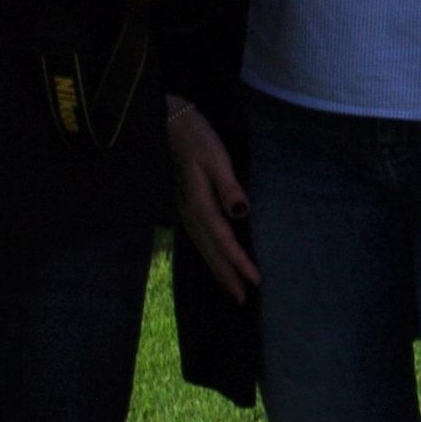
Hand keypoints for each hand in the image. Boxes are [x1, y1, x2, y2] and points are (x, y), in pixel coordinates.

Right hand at [165, 98, 255, 300]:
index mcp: (199, 203)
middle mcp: (188, 213)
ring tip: (230, 287)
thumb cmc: (194, 136)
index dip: (239, 262)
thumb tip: (241, 213)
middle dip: (226, 275)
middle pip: (210, 251)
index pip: (224, 240)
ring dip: (217, 268)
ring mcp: (182, 210)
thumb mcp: (215, 157)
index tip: (255, 281)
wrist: (164, 122)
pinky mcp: (182, 205)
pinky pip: (197, 238)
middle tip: (241, 299)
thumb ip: (228, 186)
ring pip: (202, 247)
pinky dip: (207, 254)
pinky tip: (213, 259)